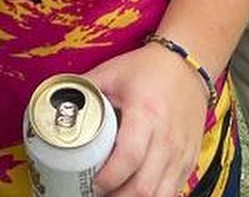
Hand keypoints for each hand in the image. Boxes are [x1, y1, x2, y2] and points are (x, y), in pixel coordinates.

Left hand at [86, 44, 209, 196]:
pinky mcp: (189, 161)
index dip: (108, 178)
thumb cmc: (149, 69)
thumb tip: (59, 106)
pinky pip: (172, 192)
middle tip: (98, 194)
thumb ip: (85, 90)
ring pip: (161, 196)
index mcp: (146, 113)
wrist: (185, 64)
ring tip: (115, 195)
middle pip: (144, 187)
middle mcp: (167, 137)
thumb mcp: (112, 73)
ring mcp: (181, 152)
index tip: (91, 184)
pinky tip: (135, 192)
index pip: (129, 156)